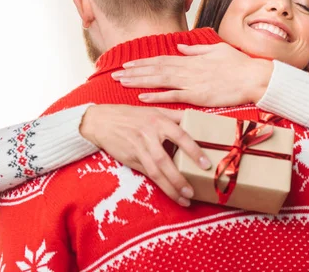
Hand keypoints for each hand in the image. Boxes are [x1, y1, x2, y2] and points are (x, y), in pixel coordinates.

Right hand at [79, 104, 211, 206]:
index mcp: (159, 121)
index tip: (205, 164)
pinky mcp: (131, 160)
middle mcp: (149, 136)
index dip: (193, 150)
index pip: (180, 136)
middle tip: (193, 191)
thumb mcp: (155, 110)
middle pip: (165, 160)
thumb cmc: (133, 115)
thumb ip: (176, 116)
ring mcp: (139, 149)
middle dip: (179, 178)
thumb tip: (199, 120)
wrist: (102, 121)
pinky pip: (147, 174)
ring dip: (170, 187)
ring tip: (185, 199)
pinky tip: (171, 194)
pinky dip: (160, 185)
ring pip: (155, 172)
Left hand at [111, 42, 272, 106]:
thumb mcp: (217, 49)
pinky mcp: (198, 96)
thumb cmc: (239, 64)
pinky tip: (142, 96)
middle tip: (115, 74)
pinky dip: (157, 95)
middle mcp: (188, 69)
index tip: (128, 63)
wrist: (253, 77)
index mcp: (192, 59)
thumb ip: (196, 49)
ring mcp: (192, 82)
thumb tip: (181, 46)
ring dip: (139, 81)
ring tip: (121, 82)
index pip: (161, 59)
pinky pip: (173, 96)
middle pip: (155, 69)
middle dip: (134, 71)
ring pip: (159, 80)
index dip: (143, 62)